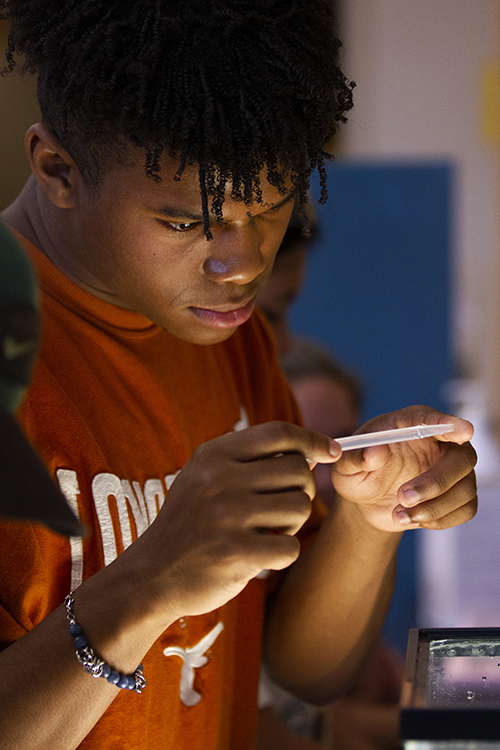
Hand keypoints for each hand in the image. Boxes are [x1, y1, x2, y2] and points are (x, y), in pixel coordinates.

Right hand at [130, 422, 337, 620]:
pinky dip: (282, 554)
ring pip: (300, 507)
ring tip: (267, 532)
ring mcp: (227, 515)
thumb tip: (313, 451)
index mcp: (213, 455)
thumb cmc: (190, 524)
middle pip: (298, 470)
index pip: (278, 433)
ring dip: (292, 524)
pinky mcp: (235, 552)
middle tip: (282, 509)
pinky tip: (259, 556)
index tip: (333, 451)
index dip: (312, 439)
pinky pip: (291, 547)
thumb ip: (250, 459)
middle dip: (301, 490)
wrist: (150, 575)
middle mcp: (220, 478)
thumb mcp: (204, 477)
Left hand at [329, 405, 475, 531]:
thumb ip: (355, 457)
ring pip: (465, 489)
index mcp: (410, 423)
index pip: (434, 419)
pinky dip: (439, 519)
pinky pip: (466, 509)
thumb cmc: (357, 473)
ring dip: (433, 508)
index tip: (463, 431)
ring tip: (398, 514)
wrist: (366, 500)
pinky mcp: (458, 495)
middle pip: (462, 457)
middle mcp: (439, 443)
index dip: (450, 423)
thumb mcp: (345, 467)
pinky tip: (413, 518)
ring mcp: (453, 469)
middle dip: (436, 481)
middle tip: (404, 497)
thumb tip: (374, 452)